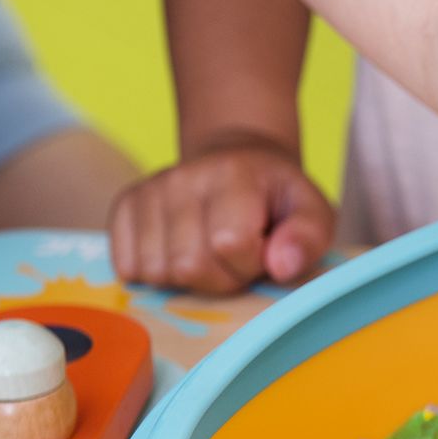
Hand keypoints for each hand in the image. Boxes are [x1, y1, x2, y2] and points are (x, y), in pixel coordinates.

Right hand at [109, 135, 331, 293]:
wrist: (236, 160)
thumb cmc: (277, 198)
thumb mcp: (312, 212)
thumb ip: (308, 238)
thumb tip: (281, 266)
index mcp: (233, 175)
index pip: (229, 244)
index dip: (251, 264)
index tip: (262, 252)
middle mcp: (183, 177)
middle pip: (190, 265)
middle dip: (221, 277)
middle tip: (237, 258)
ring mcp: (149, 190)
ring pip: (157, 271)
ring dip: (188, 278)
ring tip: (210, 253)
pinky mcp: (125, 206)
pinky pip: (128, 266)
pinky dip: (155, 273)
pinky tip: (179, 252)